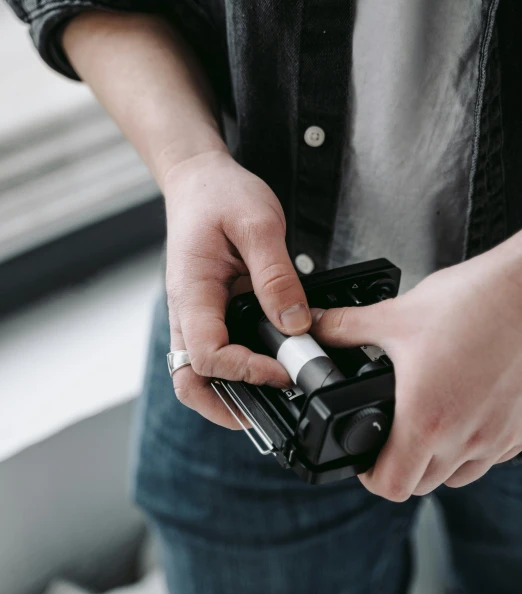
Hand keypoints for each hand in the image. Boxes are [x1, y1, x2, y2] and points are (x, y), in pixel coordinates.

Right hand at [164, 149, 310, 426]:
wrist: (199, 181)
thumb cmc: (221, 195)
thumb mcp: (259, 225)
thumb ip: (277, 277)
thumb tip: (296, 325)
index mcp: (192, 292)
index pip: (209, 355)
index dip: (246, 372)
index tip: (285, 371)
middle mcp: (185, 312)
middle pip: (189, 382)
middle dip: (225, 407)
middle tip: (269, 413)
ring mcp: (193, 316)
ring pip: (197, 375)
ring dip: (228, 395)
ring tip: (271, 399)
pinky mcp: (206, 314)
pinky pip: (212, 355)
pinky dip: (234, 373)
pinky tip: (265, 370)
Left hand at [310, 239, 521, 499]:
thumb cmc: (475, 304)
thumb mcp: (396, 315)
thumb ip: (346, 327)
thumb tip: (315, 328)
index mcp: (426, 419)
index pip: (391, 486)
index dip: (368, 477)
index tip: (363, 458)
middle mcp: (465, 438)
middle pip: (422, 485)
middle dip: (400, 467)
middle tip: (390, 437)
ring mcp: (497, 438)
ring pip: (459, 475)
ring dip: (438, 461)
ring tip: (427, 424)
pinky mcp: (521, 431)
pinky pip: (492, 457)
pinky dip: (473, 447)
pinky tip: (465, 412)